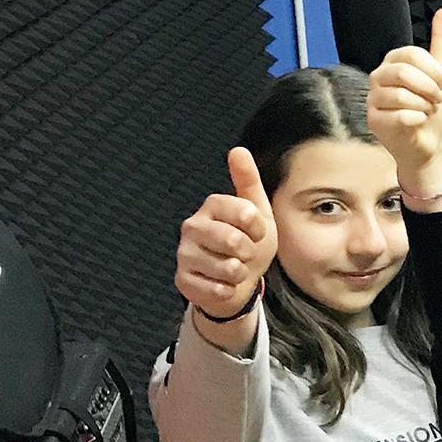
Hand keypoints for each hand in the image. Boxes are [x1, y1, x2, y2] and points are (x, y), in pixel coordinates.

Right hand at [174, 147, 278, 324]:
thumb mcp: (258, 213)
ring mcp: (184, 254)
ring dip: (240, 274)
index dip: (257, 227)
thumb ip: (248, 182)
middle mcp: (192, 226)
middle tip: (244, 254)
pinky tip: (223, 284)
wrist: (239, 283)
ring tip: (234, 269)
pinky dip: (229, 290)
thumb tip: (238, 150)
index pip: (243, 211)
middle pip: (232, 240)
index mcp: (211, 206)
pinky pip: (218, 289)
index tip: (256, 233)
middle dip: (249, 252)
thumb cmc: (248, 245)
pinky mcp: (182, 280)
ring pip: (227, 267)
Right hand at [368, 8, 441, 200]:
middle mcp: (379, 77)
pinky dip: (415, 119)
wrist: (431, 143)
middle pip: (402, 72)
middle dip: (428, 88)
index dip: (433, 70)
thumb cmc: (434, 108)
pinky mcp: (374, 120)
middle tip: (438, 100)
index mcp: (394, 62)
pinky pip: (397, 115)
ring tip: (428, 112)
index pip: (410, 54)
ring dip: (423, 105)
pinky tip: (418, 122)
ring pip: (399, 94)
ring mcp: (374, 99)